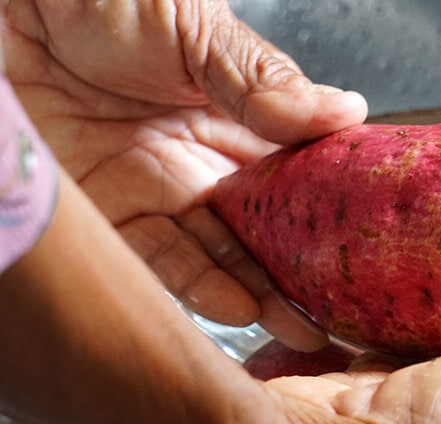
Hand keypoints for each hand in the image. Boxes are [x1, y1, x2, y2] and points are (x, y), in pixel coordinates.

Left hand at [3, 0, 367, 349]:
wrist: (10, 0)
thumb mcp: (197, 29)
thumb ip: (264, 82)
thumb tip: (344, 113)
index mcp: (231, 119)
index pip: (289, 180)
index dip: (320, 216)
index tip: (355, 247)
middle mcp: (197, 164)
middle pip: (256, 231)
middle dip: (295, 273)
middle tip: (333, 309)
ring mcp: (153, 192)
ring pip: (214, 256)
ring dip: (256, 293)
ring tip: (296, 322)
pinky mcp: (105, 215)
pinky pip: (155, 261)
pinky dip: (195, 287)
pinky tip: (238, 306)